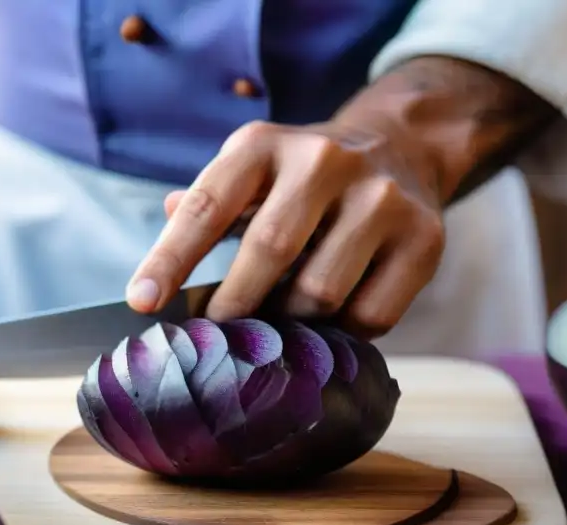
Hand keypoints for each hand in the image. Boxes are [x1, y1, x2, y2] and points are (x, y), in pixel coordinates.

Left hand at [126, 56, 557, 337]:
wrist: (402, 148)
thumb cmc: (304, 178)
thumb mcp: (252, 171)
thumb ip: (210, 202)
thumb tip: (164, 210)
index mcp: (265, 145)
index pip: (207, 206)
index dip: (170, 258)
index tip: (143, 302)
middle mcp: (324, 161)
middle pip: (269, 251)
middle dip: (235, 307)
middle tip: (219, 338)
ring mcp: (381, 198)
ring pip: (320, 294)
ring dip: (292, 323)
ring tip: (280, 325)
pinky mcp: (424, 239)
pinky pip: (370, 316)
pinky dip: (343, 333)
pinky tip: (332, 322)